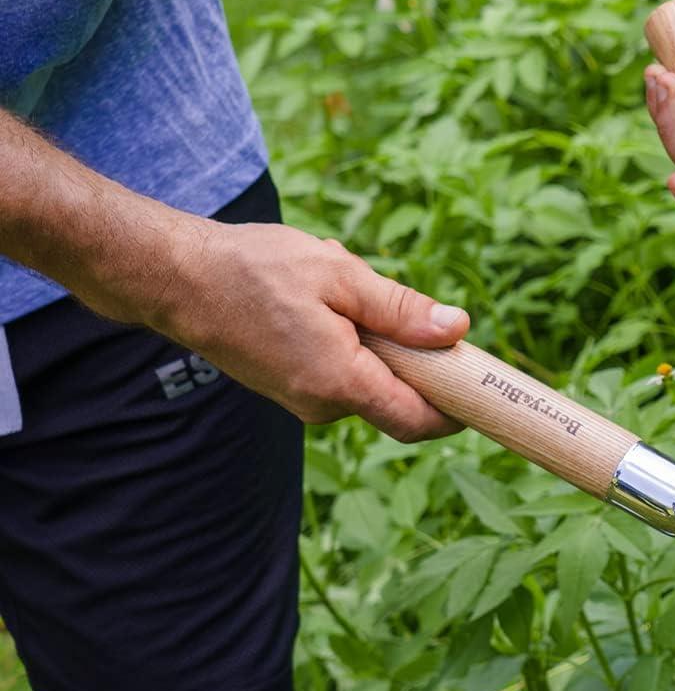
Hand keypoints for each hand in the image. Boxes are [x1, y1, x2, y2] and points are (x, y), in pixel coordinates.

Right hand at [148, 220, 470, 442]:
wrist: (175, 277)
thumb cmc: (254, 270)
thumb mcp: (341, 276)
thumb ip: (403, 310)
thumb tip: (458, 330)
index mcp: (340, 383)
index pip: (418, 421)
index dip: (457, 409)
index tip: (483, 386)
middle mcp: (322, 405)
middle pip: (399, 395)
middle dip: (407, 348)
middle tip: (381, 295)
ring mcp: (302, 400)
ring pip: (369, 375)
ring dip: (371, 332)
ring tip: (333, 283)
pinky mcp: (290, 387)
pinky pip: (341, 368)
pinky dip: (346, 334)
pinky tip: (316, 295)